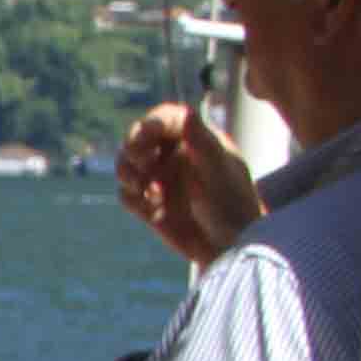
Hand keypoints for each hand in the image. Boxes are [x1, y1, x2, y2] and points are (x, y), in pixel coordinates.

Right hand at [115, 103, 261, 268]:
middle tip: (139, 162)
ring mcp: (158, 179)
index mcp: (193, 139)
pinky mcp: (147, 204)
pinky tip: (153, 209)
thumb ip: (202, 144)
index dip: (152, 122)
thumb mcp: (220, 172)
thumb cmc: (234, 204)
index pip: (166, 119)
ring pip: (126, 166)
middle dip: (132, 148)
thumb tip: (187, 115)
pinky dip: (134, 199)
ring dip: (127, 173)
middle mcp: (172, 155)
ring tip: (142, 187)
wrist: (229, 246)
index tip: (145, 133)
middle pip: (137, 138)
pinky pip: (126, 195)